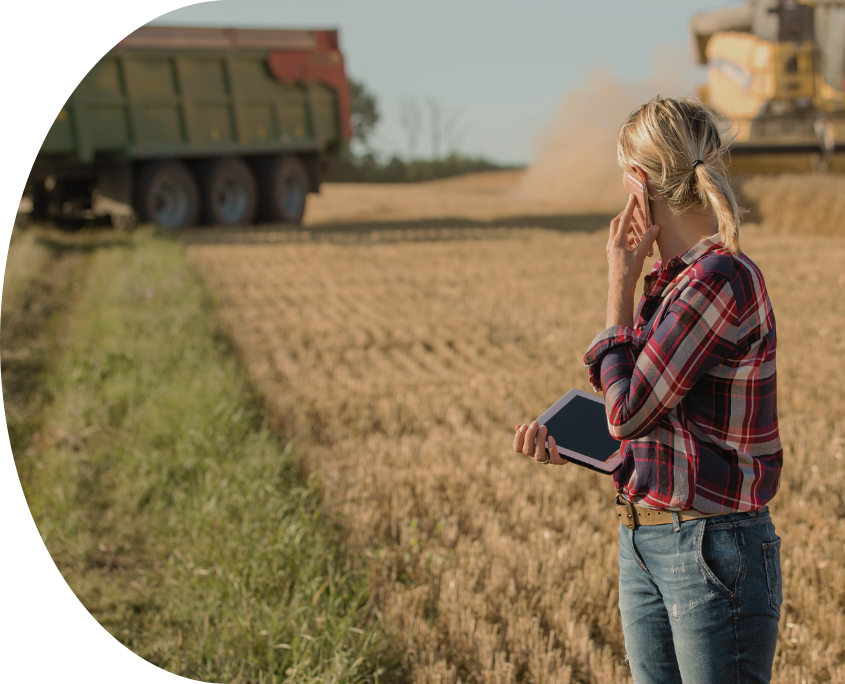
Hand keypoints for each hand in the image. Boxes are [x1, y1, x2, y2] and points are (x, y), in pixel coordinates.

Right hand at [512, 421, 568, 464]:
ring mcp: (547, 459)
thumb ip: (529, 429)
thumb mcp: (539, 431)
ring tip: (544, 428)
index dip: (518, 438)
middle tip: (535, 423)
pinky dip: (551, 448)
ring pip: (538, 456)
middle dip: (530, 435)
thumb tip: (517, 426)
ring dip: (540, 441)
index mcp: (530, 448)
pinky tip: (551, 437)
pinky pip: (553, 458)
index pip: (518, 448)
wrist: (568, 443)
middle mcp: (536, 455)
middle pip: (527, 450)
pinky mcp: (558, 460)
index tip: (523, 426)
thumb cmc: (551, 435)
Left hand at [606, 194, 659, 327]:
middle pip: (616, 224)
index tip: (632, 197)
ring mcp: (611, 250)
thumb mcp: (640, 254)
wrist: (619, 288)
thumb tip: (655, 226)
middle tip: (634, 209)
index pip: (624, 220)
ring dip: (627, 227)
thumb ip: (647, 239)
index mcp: (617, 241)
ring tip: (638, 225)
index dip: (629, 208)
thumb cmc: (629, 272)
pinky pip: (619, 241)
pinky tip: (635, 241)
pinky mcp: (613, 255)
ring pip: (617, 233)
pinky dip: (627, 237)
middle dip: (625, 215)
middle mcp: (612, 244)